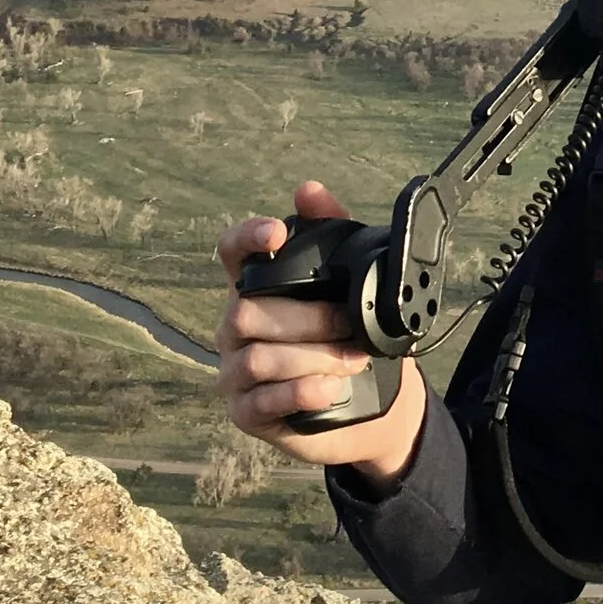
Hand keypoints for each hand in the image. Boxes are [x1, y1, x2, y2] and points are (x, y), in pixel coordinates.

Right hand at [216, 179, 427, 482]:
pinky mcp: (246, 412)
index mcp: (256, 288)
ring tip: (353, 360)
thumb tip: (309, 190)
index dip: (245, 238)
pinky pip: (260, 402)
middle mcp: (236, 327)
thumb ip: (333, 233)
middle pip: (247, 312)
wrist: (370, 403)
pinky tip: (329, 389)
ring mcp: (236, 372)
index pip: (231, 253)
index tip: (277, 233)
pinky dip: (299, 393)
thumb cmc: (348, 336)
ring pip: (258, 358)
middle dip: (309, 319)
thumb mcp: (349, 286)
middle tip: (351, 325)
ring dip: (312, 358)